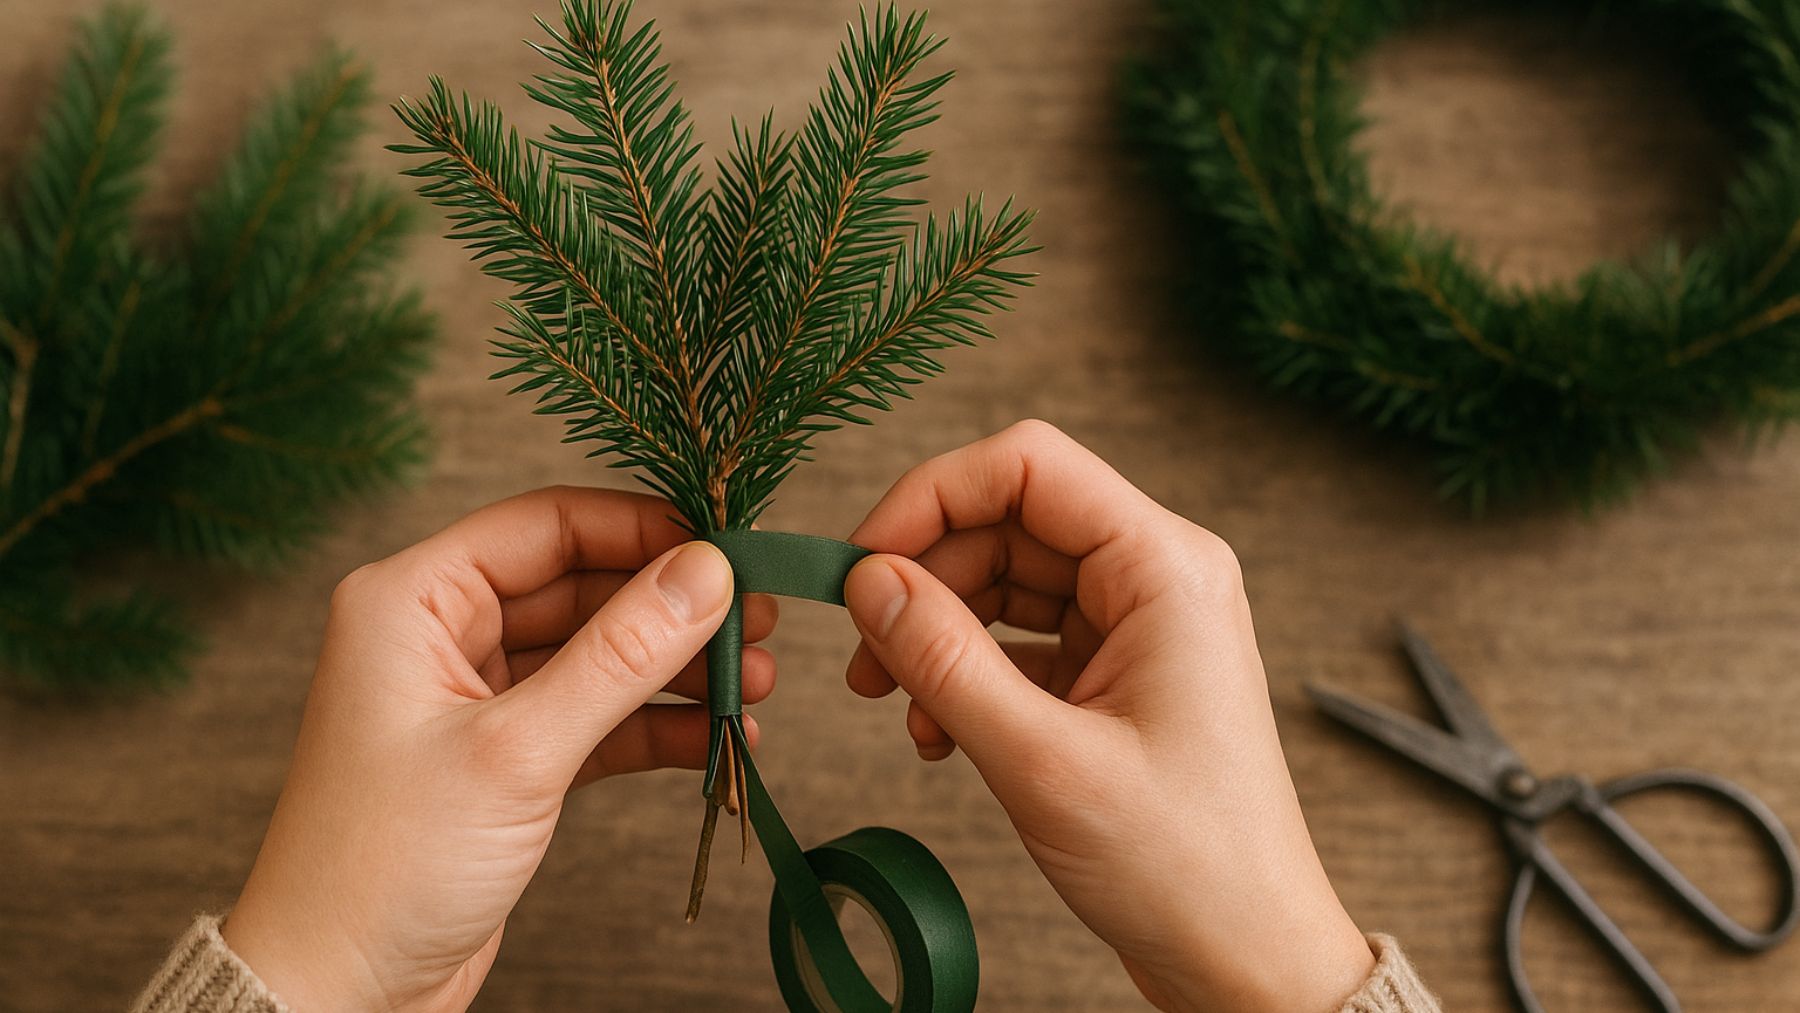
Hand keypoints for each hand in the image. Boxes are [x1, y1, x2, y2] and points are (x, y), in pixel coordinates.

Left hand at [222, 487, 775, 1011]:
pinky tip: (721, 734)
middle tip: (760, 620)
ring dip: (676, 669)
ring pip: (597, 656)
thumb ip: (619, 656)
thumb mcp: (517, 750)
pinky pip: (597, 719)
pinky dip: (657, 726)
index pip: (547, 525)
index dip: (644, 530)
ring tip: (756, 683)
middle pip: (582, 587)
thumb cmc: (385, 866)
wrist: (338, 993)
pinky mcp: (506, 761)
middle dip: (673, 607)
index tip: (729, 548)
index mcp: (411, 600)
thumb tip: (708, 574)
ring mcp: (476, 700)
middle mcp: (441, 636)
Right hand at [840, 421, 1373, 1012]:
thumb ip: (944, 659)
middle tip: (861, 651)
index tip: (861, 563)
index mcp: (1165, 567)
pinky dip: (968, 676)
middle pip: (1008, 523)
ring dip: (938, 635)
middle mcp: (1157, 578)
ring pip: (1006, 582)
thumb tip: (866, 582)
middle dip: (924, 579)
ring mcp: (1139, 626)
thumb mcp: (1042, 759)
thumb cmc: (1181, 865)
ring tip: (894, 705)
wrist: (1247, 958)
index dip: (930, 497)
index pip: (1028, 466)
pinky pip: (1022, 640)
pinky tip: (937, 733)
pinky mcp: (1118, 674)